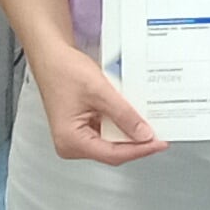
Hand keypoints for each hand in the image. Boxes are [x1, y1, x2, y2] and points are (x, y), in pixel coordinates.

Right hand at [33, 45, 162, 164]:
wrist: (50, 55)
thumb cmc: (62, 70)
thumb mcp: (100, 92)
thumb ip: (124, 115)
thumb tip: (143, 134)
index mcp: (70, 140)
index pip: (112, 154)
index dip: (139, 150)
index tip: (158, 144)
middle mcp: (70, 143)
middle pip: (113, 151)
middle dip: (136, 142)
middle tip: (159, 133)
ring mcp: (76, 136)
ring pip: (111, 142)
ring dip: (129, 132)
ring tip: (146, 122)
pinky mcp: (81, 127)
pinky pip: (106, 132)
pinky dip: (120, 125)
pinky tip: (132, 117)